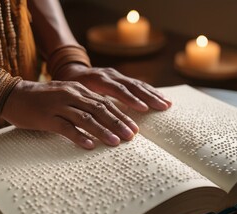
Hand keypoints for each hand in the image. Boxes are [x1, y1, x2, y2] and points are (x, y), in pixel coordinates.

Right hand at [1, 80, 138, 148]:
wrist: (13, 95)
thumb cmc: (42, 98)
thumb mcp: (65, 95)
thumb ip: (82, 103)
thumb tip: (102, 115)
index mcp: (78, 90)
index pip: (104, 103)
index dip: (120, 115)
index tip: (133, 128)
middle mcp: (71, 95)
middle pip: (99, 110)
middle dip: (117, 123)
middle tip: (131, 136)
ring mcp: (59, 106)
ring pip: (85, 119)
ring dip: (102, 131)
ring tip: (116, 143)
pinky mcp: (46, 117)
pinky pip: (65, 128)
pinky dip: (78, 137)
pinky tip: (89, 146)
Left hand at [55, 64, 171, 111]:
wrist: (72, 71)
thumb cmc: (70, 87)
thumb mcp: (73, 93)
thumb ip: (84, 102)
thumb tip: (92, 120)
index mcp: (98, 79)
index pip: (117, 89)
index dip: (130, 99)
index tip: (144, 108)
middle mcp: (110, 75)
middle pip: (132, 85)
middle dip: (149, 96)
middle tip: (163, 106)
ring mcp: (117, 75)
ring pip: (137, 83)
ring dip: (153, 94)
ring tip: (167, 103)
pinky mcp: (120, 77)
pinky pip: (137, 83)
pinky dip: (149, 91)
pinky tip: (160, 97)